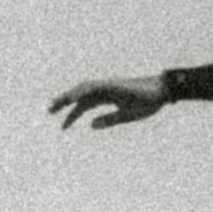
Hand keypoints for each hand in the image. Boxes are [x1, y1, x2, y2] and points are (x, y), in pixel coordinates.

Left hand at [51, 76, 170, 128]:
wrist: (163, 91)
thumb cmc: (147, 102)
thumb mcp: (126, 116)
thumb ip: (109, 120)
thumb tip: (90, 125)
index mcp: (107, 97)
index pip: (84, 105)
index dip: (73, 115)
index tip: (63, 127)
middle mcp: (105, 90)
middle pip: (80, 94)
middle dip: (64, 101)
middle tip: (49, 111)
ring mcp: (108, 85)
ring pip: (83, 88)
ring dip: (69, 95)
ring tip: (56, 104)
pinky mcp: (113, 84)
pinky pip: (94, 86)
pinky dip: (82, 91)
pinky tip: (72, 97)